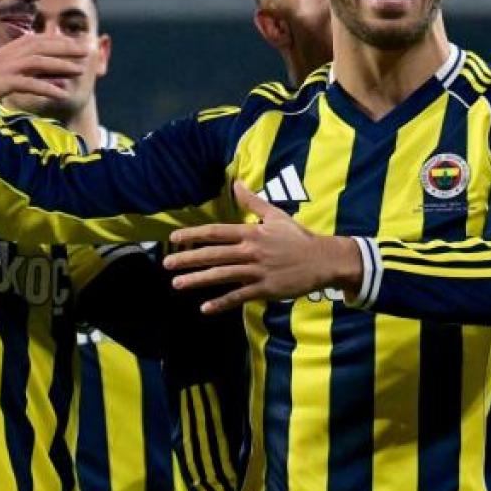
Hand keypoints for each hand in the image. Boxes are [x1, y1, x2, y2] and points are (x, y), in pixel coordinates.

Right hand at [0, 32, 90, 110]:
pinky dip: (47, 88)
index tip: (75, 43)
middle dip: (65, 47)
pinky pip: (28, 85)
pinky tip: (62, 94)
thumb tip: (40, 78)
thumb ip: (17, 75)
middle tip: (87, 50)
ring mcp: (1, 70)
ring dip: (61, 66)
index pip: (34, 41)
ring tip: (81, 71)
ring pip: (37, 63)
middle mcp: (3, 57)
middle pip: (39, 46)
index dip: (56, 41)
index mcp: (3, 54)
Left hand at [164, 182, 362, 312]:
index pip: (216, 232)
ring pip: (221, 276)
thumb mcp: (276, 215)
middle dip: (188, 259)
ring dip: (198, 280)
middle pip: (213, 254)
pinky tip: (205, 308)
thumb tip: (237, 183)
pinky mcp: (265, 289)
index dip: (193, 235)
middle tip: (167, 265)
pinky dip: (221, 303)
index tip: (174, 240)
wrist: (322, 260)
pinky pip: (238, 296)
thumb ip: (253, 201)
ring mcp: (257, 271)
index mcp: (251, 232)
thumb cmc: (298, 237)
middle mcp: (251, 251)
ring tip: (177, 284)